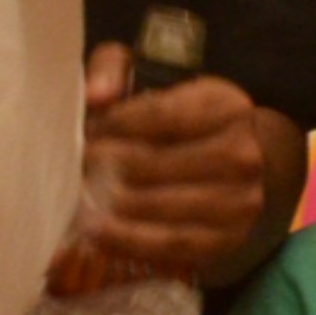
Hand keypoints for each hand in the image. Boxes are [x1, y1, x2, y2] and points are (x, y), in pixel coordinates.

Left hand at [79, 50, 278, 278]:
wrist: (237, 165)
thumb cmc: (181, 119)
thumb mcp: (154, 77)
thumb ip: (114, 70)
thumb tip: (95, 96)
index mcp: (227, 106)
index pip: (159, 114)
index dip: (113, 124)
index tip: (85, 132)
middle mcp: (243, 154)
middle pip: (154, 163)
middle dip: (105, 166)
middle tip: (73, 168)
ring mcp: (240, 201)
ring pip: (160, 206)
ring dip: (110, 205)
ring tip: (76, 200)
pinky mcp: (229, 239)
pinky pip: (170, 244)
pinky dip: (129, 241)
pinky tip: (98, 234)